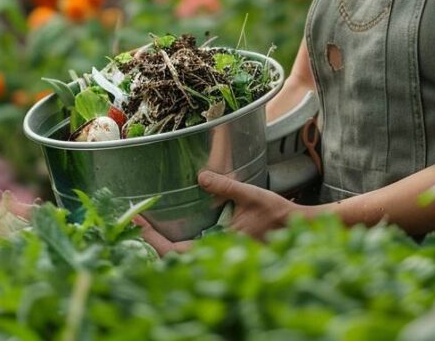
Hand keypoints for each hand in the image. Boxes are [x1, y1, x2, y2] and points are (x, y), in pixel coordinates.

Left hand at [133, 170, 316, 256]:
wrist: (300, 229)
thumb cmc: (278, 214)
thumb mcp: (250, 195)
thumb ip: (225, 186)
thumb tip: (201, 176)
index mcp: (219, 246)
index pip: (175, 251)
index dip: (152, 239)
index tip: (137, 221)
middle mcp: (216, 256)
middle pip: (172, 259)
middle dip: (149, 243)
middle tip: (134, 221)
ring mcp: (220, 256)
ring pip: (182, 258)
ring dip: (162, 244)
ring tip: (146, 226)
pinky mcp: (225, 251)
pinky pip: (194, 252)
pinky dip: (178, 244)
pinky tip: (172, 229)